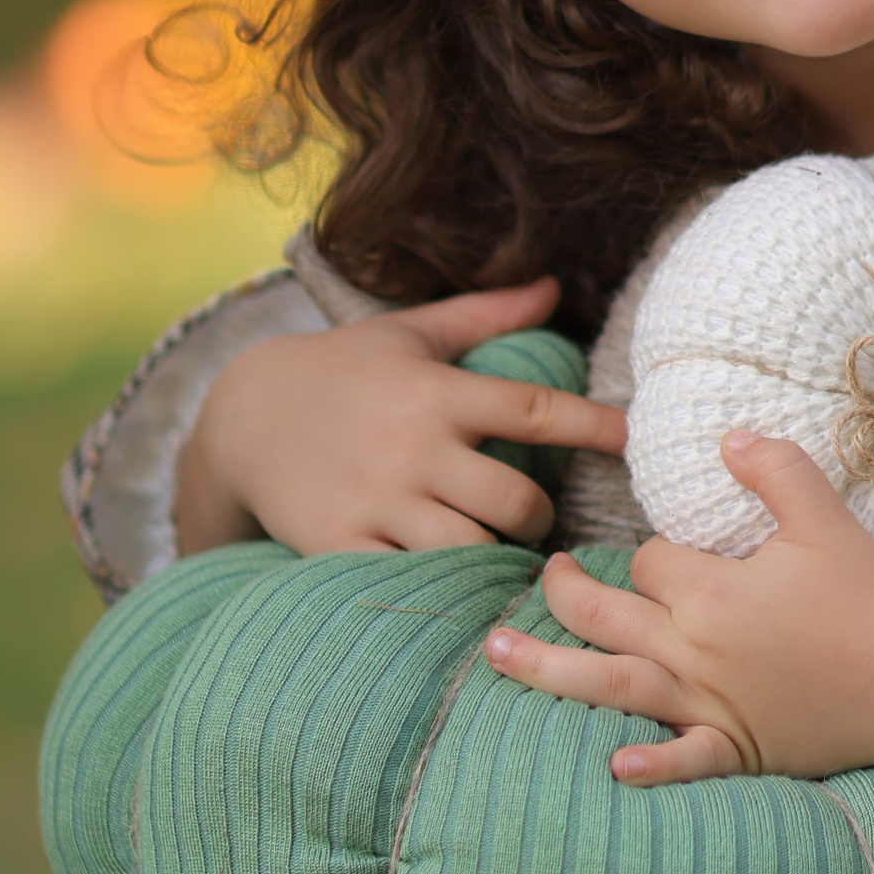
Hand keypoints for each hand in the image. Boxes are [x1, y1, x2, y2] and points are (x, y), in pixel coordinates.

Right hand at [174, 279, 627, 557]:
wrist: (239, 416)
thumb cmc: (339, 370)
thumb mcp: (408, 334)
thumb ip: (484, 316)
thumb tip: (554, 287)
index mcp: (436, 391)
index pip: (535, 409)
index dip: (593, 426)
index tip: (634, 441)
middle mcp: (412, 446)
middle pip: (515, 500)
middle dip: (539, 517)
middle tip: (531, 518)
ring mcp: (376, 500)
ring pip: (472, 547)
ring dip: (497, 555)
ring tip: (496, 550)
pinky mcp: (340, 544)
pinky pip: (412, 580)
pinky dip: (442, 586)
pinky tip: (452, 581)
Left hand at [485, 433, 873, 784]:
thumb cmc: (871, 596)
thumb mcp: (824, 517)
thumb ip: (773, 468)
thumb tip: (725, 436)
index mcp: (710, 591)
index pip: (648, 562)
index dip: (655, 556)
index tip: (680, 559)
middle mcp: (694, 649)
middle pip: (605, 614)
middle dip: (566, 593)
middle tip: (546, 579)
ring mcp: (709, 705)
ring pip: (608, 683)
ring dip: (546, 669)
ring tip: (494, 657)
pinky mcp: (737, 748)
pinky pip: (684, 761)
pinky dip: (650, 766)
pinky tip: (613, 768)